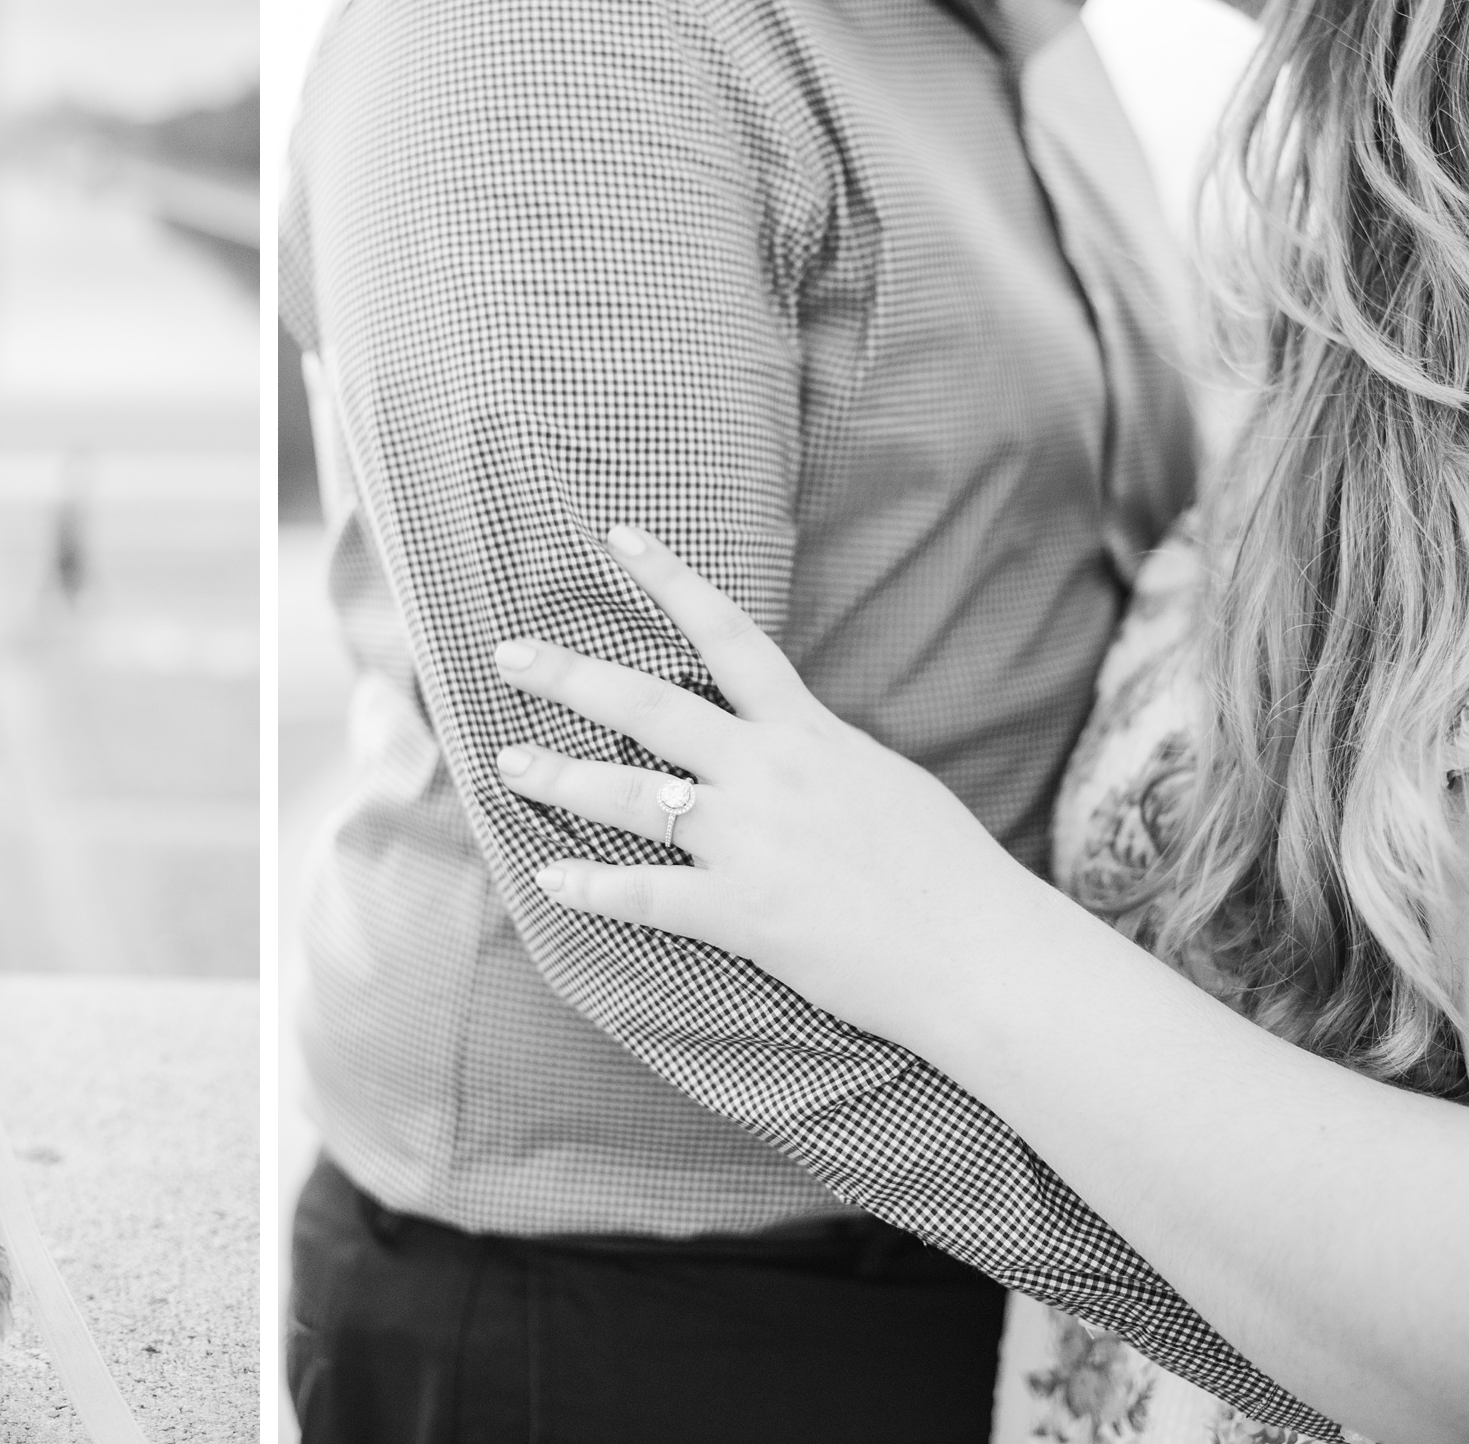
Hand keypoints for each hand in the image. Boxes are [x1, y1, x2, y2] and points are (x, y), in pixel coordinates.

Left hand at [492, 524, 1048, 1044]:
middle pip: (653, 707)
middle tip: (508, 655)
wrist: (986, 956)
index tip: (617, 536)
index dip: (671, 580)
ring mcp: (754, 843)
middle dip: (573, 676)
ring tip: (507, 762)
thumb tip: (782, 736)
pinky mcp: (745, 913)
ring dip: (561, 774)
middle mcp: (772, 775)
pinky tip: (549, 877)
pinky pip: (648, 895)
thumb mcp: (883, 781)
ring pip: (634, 795)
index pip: (730, 635)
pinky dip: (592, 886)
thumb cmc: (949, 874)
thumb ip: (819, 754)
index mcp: (809, 734)